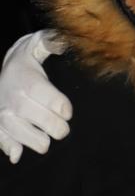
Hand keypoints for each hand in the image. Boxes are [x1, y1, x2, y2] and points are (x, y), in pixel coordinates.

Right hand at [0, 31, 71, 162]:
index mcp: (24, 77)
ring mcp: (2, 112)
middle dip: (55, 126)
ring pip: (20, 132)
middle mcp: (11, 95)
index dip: (57, 104)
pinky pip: (2, 139)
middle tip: (63, 128)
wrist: (3, 71)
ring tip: (46, 139)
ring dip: (37, 141)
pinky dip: (10, 147)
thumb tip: (64, 42)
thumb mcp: (38, 45)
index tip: (67, 111)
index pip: (40, 91)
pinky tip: (17, 153)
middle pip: (35, 116)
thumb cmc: (28, 61)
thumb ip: (53, 42)